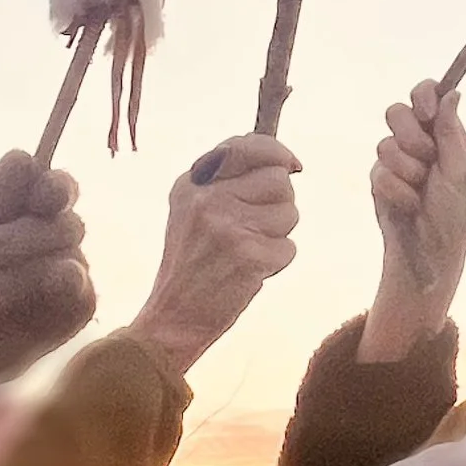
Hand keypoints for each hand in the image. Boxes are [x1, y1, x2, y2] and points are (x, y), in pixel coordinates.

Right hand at [128, 134, 300, 373]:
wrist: (172, 319)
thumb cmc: (191, 263)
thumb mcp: (191, 211)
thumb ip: (226, 180)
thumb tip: (284, 161)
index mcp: (192, 184)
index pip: (246, 146)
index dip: (277, 152)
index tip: (293, 165)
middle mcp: (209, 201)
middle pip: (280, 181)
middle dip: (279, 205)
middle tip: (253, 229)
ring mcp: (229, 228)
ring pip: (290, 213)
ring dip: (278, 235)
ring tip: (247, 252)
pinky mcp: (249, 257)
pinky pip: (289, 248)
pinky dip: (277, 262)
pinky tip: (249, 273)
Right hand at [361, 82, 465, 362]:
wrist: (428, 255)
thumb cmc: (454, 216)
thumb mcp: (460, 173)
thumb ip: (451, 132)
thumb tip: (454, 92)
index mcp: (445, 135)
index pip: (428, 94)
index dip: (422, 96)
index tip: (427, 113)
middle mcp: (420, 143)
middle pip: (397, 112)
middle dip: (411, 136)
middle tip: (426, 158)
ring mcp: (397, 161)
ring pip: (384, 143)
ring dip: (406, 170)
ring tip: (420, 192)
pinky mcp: (379, 181)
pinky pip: (377, 171)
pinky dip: (396, 190)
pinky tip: (408, 206)